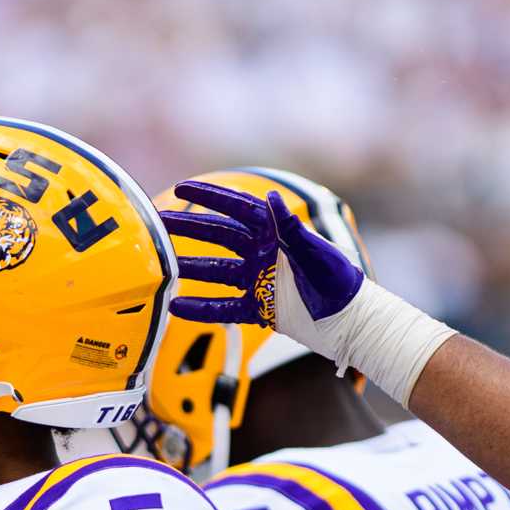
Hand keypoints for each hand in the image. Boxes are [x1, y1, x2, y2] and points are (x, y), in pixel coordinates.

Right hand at [162, 181, 365, 339]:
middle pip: (219, 237)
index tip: (183, 187)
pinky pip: (223, 308)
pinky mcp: (258, 308)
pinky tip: (177, 305)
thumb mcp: (315, 252)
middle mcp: (263, 253)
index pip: (238, 209)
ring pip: (215, 271)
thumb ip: (291, 227)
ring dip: (190, 268)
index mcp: (276, 234)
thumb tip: (270, 195)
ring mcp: (258, 280)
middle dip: (190, 228)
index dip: (211, 197)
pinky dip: (202, 307)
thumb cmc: (339, 282)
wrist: (349, 322)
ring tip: (163, 267)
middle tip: (159, 222)